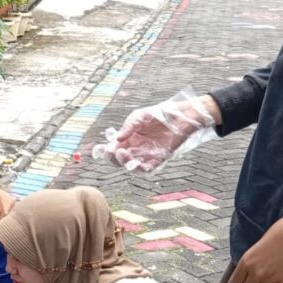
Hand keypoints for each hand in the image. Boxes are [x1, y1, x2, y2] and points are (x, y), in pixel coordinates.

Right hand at [95, 92, 216, 171]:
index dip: (106, 151)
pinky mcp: (158, 159)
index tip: (101, 149)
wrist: (181, 115)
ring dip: (124, 163)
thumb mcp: (139, 117)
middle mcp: (136, 149)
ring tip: (122, 153)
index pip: (113, 149)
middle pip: (119, 161)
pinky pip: (147, 169)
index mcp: (128, 140)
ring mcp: (146, 156)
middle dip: (113, 158)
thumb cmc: (159, 114)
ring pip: (131, 166)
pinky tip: (135, 163)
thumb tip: (117, 139)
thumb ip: (128, 127)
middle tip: (113, 151)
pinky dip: (139, 169)